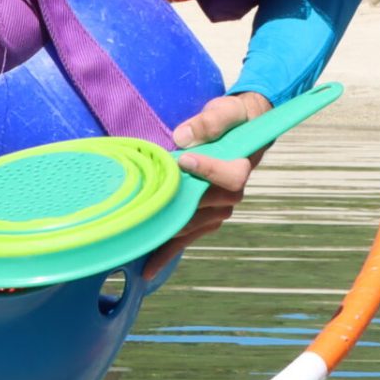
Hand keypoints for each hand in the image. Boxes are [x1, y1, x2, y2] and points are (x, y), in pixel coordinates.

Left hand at [146, 92, 272, 273]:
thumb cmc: (233, 118)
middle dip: (176, 208)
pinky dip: (166, 253)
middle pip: (204, 208)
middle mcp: (229, 195)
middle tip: (147, 207)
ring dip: (167, 235)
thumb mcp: (227, 110)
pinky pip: (185, 238)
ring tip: (139, 244)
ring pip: (192, 227)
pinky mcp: (201, 218)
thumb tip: (184, 137)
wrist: (240, 130)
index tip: (185, 159)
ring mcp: (215, 210)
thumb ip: (211, 121)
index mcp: (240, 167)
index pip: (231, 177)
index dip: (209, 171)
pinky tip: (148, 269)